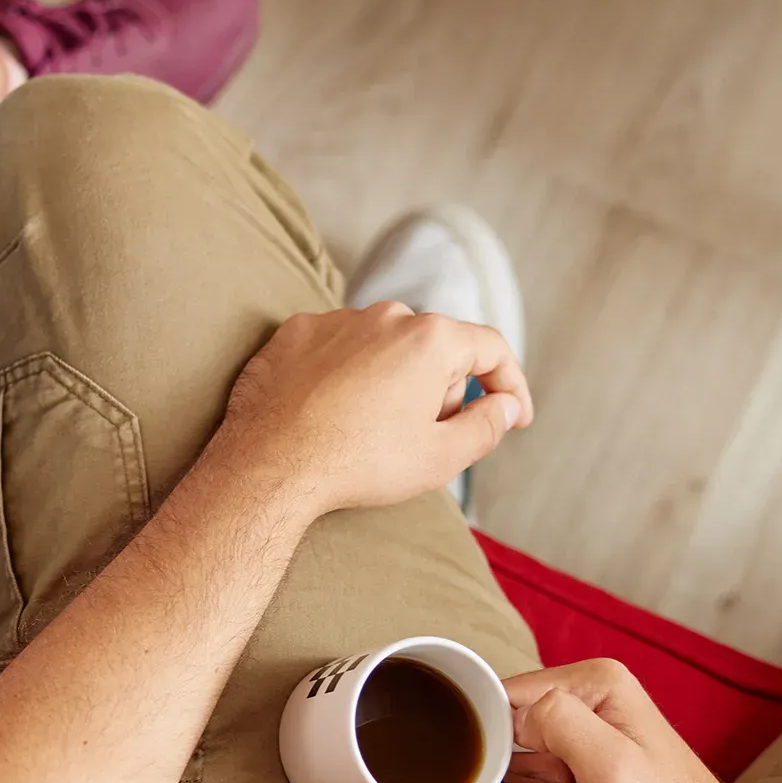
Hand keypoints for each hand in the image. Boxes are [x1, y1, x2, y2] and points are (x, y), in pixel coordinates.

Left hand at [215, 302, 532, 517]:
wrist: (268, 467)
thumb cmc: (357, 465)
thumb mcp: (440, 457)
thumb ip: (486, 426)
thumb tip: (504, 407)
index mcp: (430, 339)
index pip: (490, 349)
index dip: (509, 386)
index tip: (513, 416)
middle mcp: (384, 315)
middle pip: (434, 350)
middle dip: (438, 391)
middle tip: (418, 439)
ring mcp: (334, 320)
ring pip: (382, 347)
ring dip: (387, 381)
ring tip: (364, 432)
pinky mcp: (292, 333)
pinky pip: (334, 350)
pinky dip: (340, 376)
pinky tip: (328, 413)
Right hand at [504, 659, 760, 782]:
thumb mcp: (610, 764)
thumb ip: (556, 721)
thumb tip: (511, 715)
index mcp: (596, 683)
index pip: (509, 697)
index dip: (513, 742)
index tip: (554, 773)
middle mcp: (590, 703)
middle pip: (514, 737)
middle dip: (540, 777)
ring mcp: (587, 742)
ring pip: (525, 771)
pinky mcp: (584, 776)